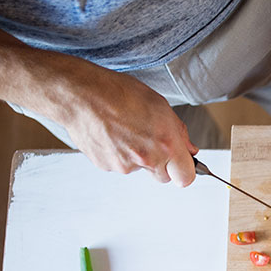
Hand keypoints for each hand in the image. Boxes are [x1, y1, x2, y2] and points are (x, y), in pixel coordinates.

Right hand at [55, 68, 198, 185]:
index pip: (186, 177)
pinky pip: (119, 165)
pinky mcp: (107, 166)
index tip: (181, 164)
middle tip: (150, 141)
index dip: (184, 171)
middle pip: (163, 177)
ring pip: (140, 169)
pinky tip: (112, 134)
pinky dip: (118, 154)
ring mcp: (125, 165)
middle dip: (161, 164)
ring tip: (126, 130)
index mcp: (166, 143)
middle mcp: (147, 159)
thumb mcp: (159, 105)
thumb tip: (189, 149)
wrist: (81, 95)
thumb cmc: (119, 93)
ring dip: (137, 156)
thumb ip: (178, 132)